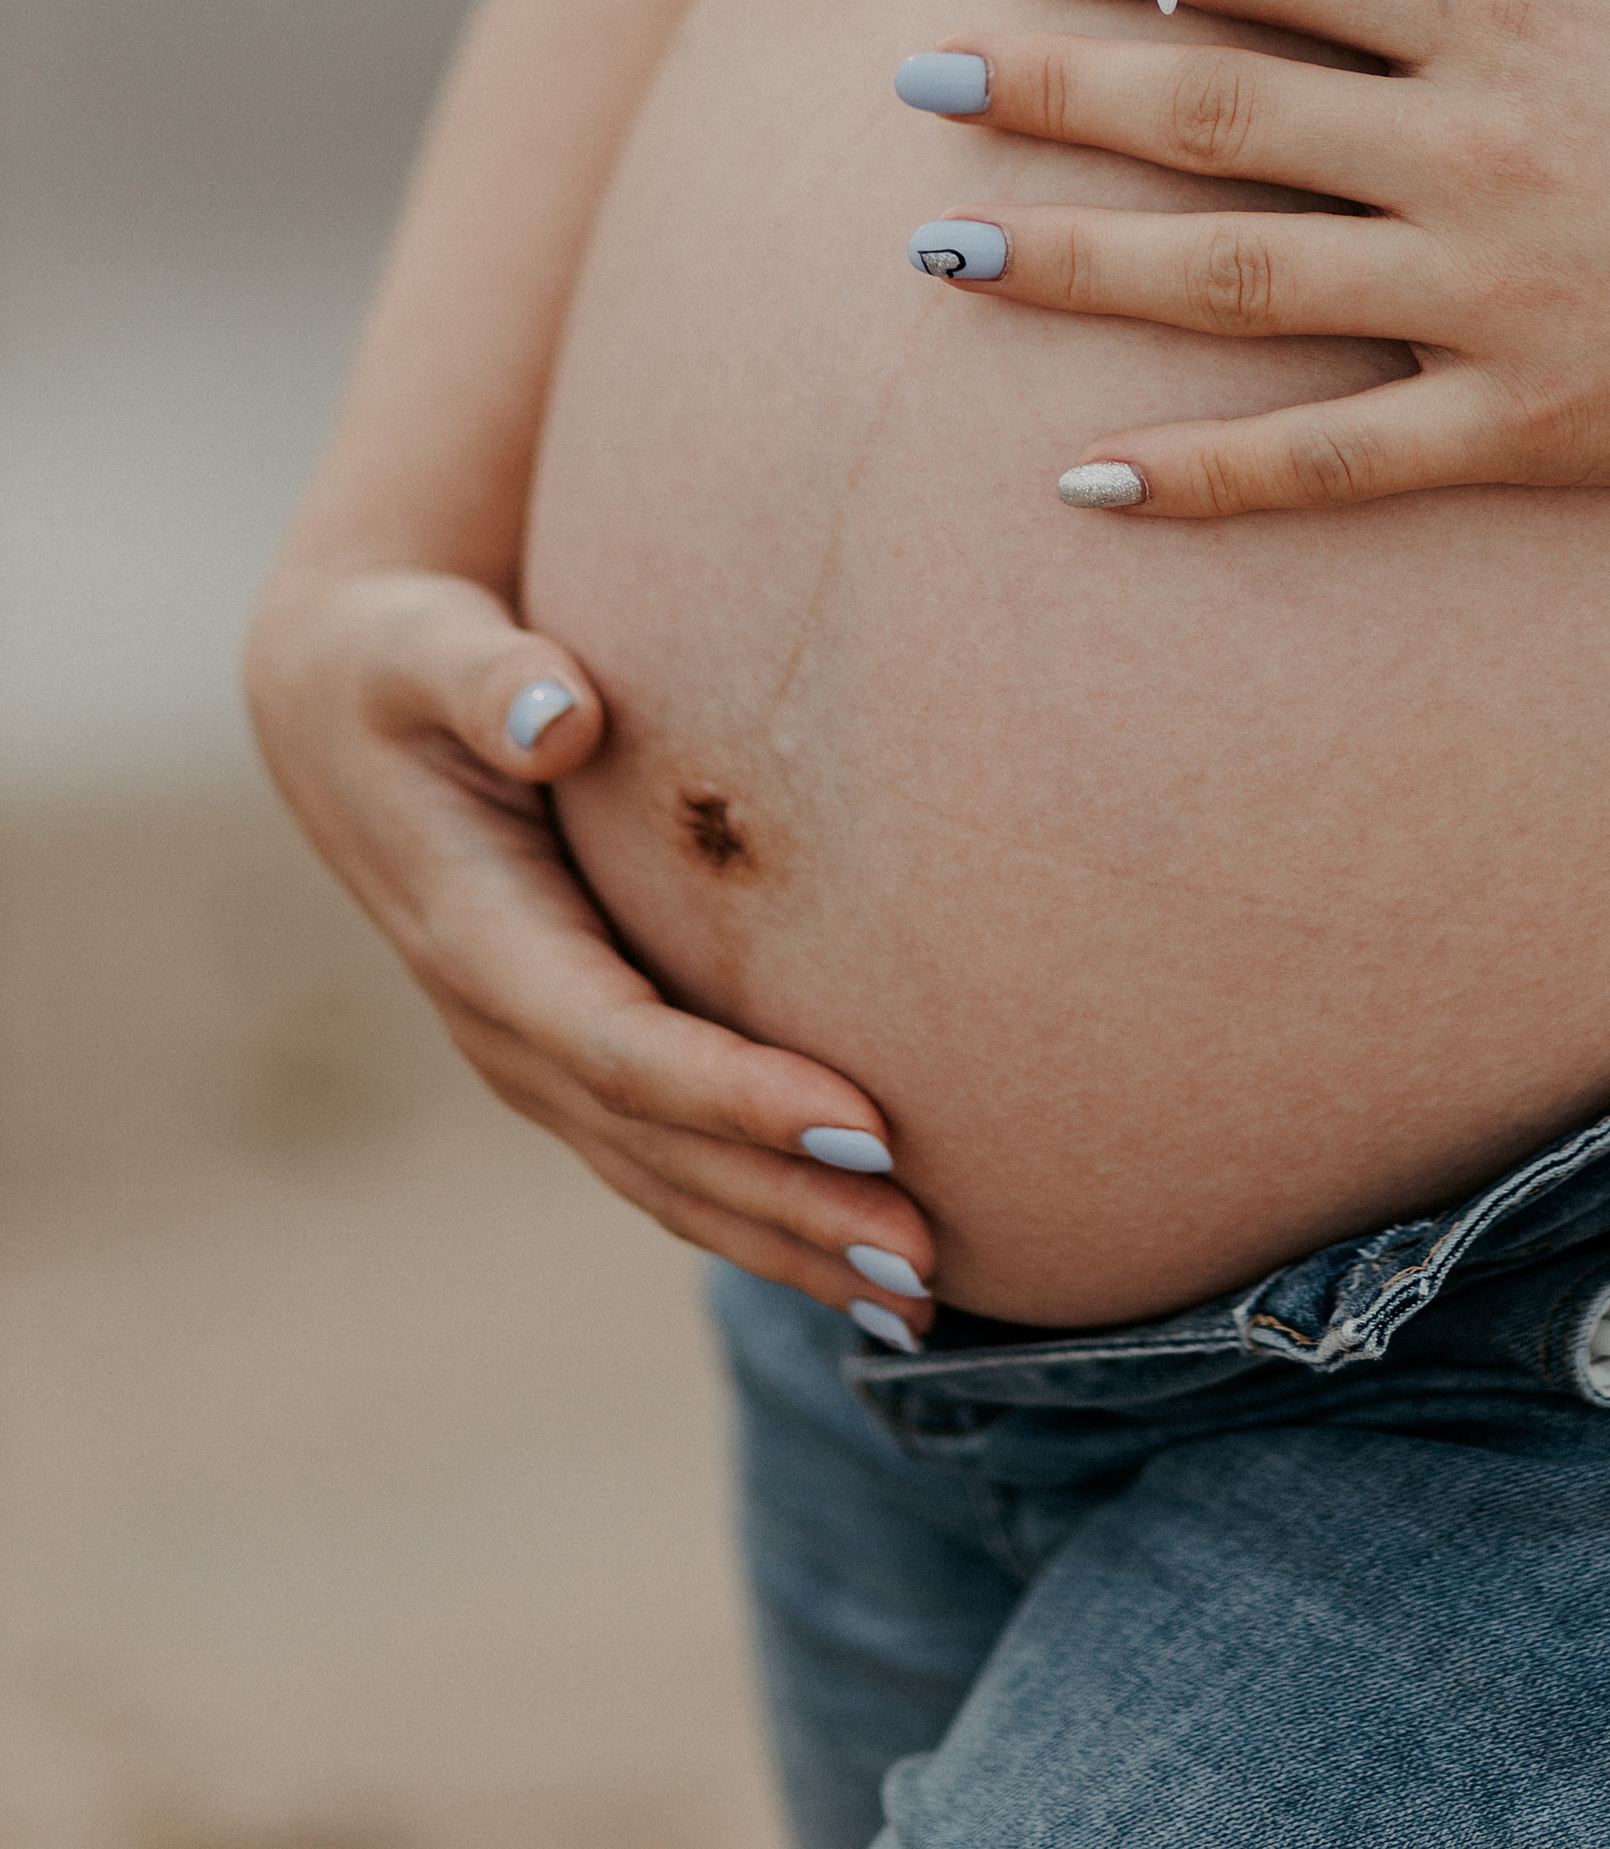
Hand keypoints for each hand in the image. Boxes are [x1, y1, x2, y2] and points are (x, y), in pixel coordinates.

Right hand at [242, 558, 936, 1330]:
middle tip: (922, 1255)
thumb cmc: (402, 668)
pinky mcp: (578, 1058)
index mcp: (479, 940)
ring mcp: (539, 1059)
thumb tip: (563, 716)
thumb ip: (492, 681)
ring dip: (789, 1241)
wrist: (346, 721)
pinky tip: (853, 1254)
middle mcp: (506, 1027)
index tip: (864, 1126)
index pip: (621, 1045)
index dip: (737, 1096)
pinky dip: (762, 1216)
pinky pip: (670, 1160)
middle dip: (791, 1206)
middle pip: (660, 1146)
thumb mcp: (423, 655)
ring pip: (669, 1180)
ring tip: (918, 1296)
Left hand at [908, 0, 1609, 517]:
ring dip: (1072, 266)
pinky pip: (1333, 462)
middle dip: (1046, 89)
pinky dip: (1204, 477)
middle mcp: (1466, 154)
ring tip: (937, 255)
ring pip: (1231, 286)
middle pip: (1209, 115)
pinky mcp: (1524, 428)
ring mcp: (1486, 302)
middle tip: (909, 76)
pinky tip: (1083, 480)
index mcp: (1501, 15)